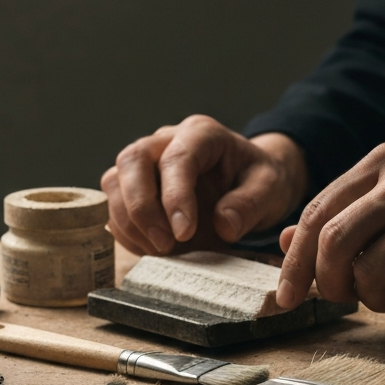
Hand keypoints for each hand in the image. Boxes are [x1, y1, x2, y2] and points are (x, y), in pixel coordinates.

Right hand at [102, 116, 307, 254]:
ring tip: (160, 251)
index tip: (184, 233)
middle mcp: (166, 140)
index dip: (175, 197)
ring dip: (129, 221)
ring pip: (115, 181)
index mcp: (201, 133)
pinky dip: (127, 231)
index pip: (177, 158)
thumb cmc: (259, 180)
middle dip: (142, 207)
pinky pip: (114, 205)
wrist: (250, 182)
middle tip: (164, 244)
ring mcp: (146, 161)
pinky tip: (152, 249)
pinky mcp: (134, 185)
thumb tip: (224, 225)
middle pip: (132, 161)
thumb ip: (250, 205)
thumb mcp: (270, 190)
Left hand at [275, 143, 384, 323]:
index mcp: (382, 161)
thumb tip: (283, 242)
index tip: (284, 297)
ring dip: (375, 300)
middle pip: (332, 243)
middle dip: (328, 285)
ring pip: (369, 274)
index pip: (315, 213)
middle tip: (344, 300)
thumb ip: (346, 217)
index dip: (295, 261)